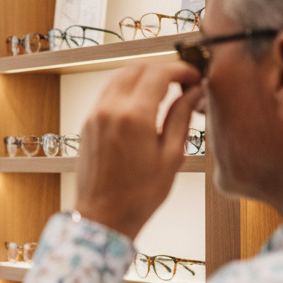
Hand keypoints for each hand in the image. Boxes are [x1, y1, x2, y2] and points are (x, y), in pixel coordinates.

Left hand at [75, 62, 202, 239]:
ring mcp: (95, 114)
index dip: (181, 69)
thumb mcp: (171, 157)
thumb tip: (194, 92)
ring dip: (144, 74)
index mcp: (134, 117)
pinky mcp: (88, 122)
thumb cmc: (139, 195)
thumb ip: (182, 117)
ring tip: (165, 89)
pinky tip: (143, 101)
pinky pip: (109, 90)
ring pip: (120, 74)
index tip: (195, 77)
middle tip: (183, 81)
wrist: (103, 216)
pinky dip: (127, 86)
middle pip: (138, 66)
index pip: (159, 73)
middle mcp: (110, 109)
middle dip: (163, 68)